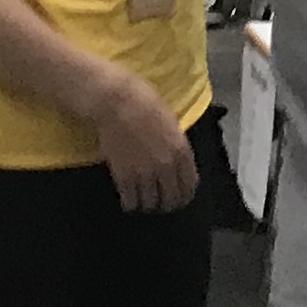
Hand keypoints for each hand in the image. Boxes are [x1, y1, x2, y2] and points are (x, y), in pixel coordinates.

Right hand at [91, 71, 199, 212]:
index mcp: (181, 151)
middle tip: (162, 202)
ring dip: (148, 204)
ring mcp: (144, 173)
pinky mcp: (123, 177)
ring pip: (151, 204)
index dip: (184, 195)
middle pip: (171, 200)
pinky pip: (130, 202)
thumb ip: (176, 144)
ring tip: (144, 199)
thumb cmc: (145, 103)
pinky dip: (130, 202)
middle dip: (168, 204)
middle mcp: (166, 166)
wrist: (117, 102)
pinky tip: (129, 197)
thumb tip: (177, 160)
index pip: (189, 185)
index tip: (179, 197)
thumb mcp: (171, 122)